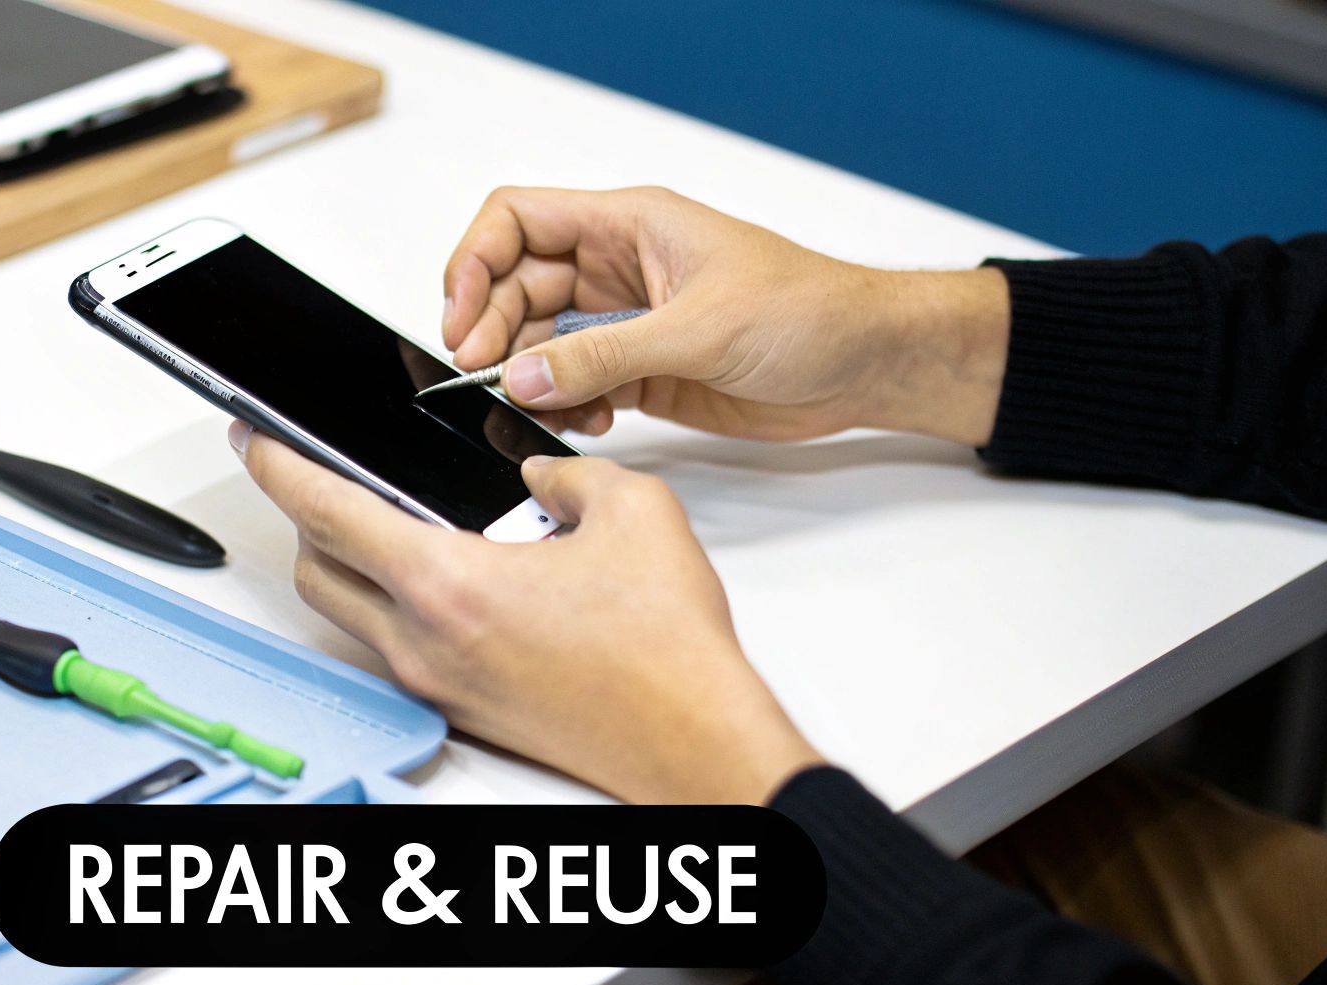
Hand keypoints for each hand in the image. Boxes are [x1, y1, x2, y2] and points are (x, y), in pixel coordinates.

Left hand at [232, 421, 821, 804]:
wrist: (690, 740)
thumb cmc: (665, 652)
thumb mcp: (632, 512)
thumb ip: (567, 473)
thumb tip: (538, 473)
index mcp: (447, 586)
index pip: (325, 513)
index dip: (277, 465)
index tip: (253, 439)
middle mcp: (423, 643)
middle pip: (314, 570)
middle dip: (301, 515)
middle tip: (316, 475)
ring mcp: (436, 684)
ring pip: (350, 613)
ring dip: (350, 563)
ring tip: (396, 520)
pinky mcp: (460, 709)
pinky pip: (395, 645)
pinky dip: (397, 603)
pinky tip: (452, 576)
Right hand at [442, 186, 1009, 446]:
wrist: (865, 364)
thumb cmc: (809, 313)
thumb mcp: (698, 329)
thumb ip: (604, 355)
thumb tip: (523, 375)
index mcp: (629, 225)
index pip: (518, 220)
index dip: (474, 261)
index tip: (461, 317)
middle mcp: (618, 269)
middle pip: (516, 286)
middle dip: (491, 330)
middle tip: (483, 372)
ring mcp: (628, 322)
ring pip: (540, 343)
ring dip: (529, 377)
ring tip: (543, 406)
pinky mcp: (643, 372)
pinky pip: (576, 385)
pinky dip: (566, 406)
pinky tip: (587, 422)